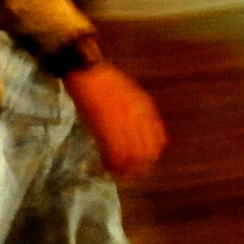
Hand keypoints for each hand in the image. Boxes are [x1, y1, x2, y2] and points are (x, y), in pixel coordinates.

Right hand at [64, 62, 165, 178]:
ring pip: (131, 155)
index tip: (142, 164)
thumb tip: (144, 134)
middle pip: (146, 152)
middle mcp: (137, 117)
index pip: (158, 140)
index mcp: (145, 108)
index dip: (151, 156)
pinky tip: (106, 166)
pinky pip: (112, 152)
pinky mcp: (103, 125)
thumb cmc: (105, 79)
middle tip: (129, 174)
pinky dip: (110, 163)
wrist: (86, 69)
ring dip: (125, 169)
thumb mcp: (131, 93)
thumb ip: (140, 112)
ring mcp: (121, 121)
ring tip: (117, 174)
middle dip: (139, 167)